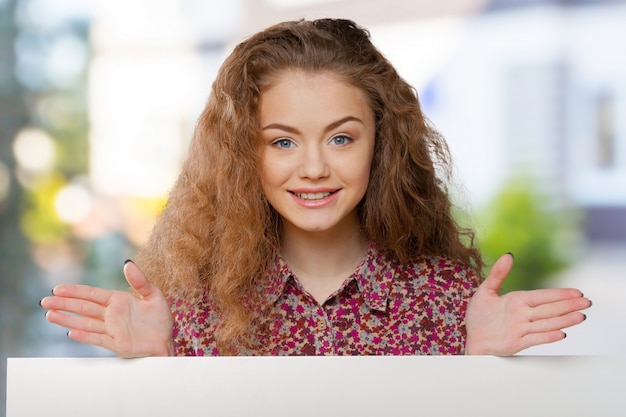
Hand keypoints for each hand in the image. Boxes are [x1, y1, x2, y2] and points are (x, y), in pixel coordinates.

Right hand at [40, 261, 173, 357]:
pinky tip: (71, 332)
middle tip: (45, 301)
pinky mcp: (116, 344)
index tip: (58, 289)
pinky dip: (85, 336)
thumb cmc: (160, 318)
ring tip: (50, 315)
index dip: (75, 291)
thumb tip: (127, 263)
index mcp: (118, 301)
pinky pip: (98, 339)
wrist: (167, 339)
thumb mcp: (154, 295)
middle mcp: (111, 315)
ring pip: (86, 323)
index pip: (92, 295)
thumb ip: (140, 281)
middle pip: (84, 308)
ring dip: (68, 320)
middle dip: (64, 304)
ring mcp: (112, 330)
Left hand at [465, 253, 591, 354]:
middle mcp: (523, 314)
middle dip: (568, 306)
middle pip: (549, 309)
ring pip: (546, 323)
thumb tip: (508, 255)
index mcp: (518, 301)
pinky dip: (547, 336)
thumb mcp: (485, 290)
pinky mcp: (517, 342)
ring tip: (581, 317)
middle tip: (587, 302)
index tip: (577, 292)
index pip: (543, 296)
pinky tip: (561, 333)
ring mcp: (522, 329)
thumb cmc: (479, 315)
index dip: (560, 294)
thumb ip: (498, 274)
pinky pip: (535, 339)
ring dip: (563, 320)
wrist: (471, 336)